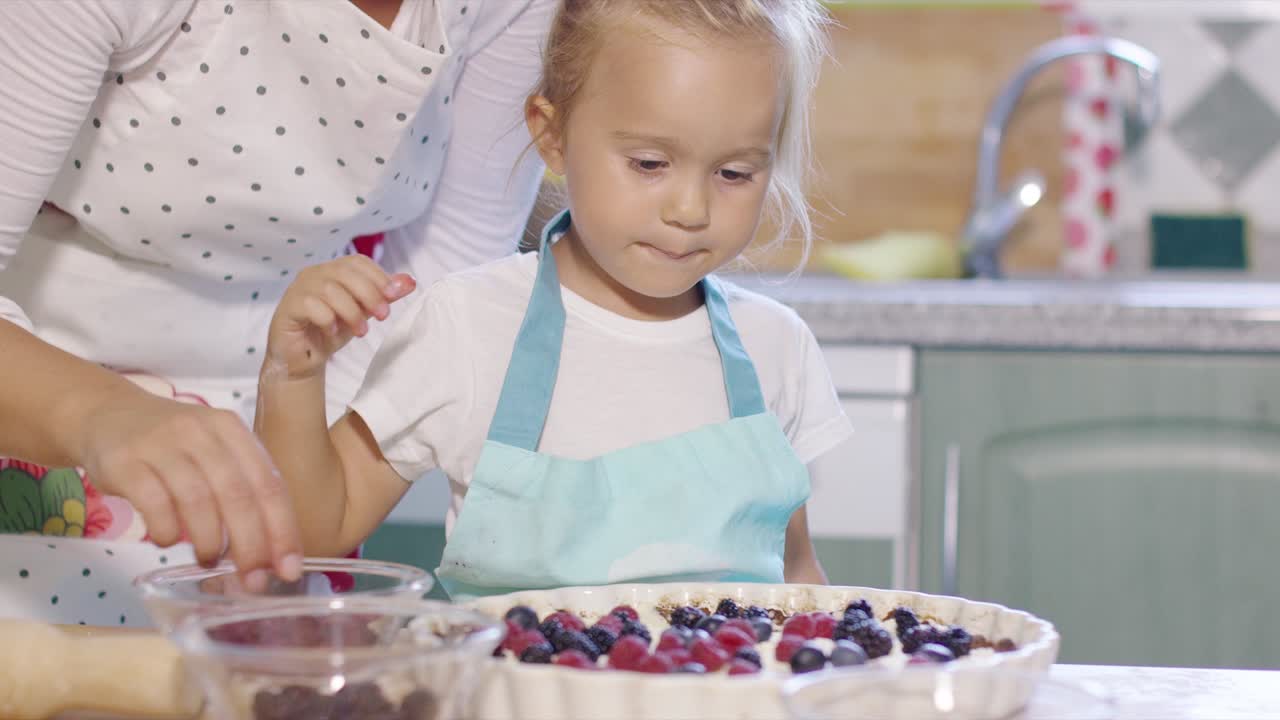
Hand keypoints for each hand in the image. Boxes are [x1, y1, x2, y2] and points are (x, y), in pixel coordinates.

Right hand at [78, 391, 302, 589]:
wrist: (107, 415)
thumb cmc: (172, 445)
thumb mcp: (213, 451)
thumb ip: (240, 489)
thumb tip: (269, 553)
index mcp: (232, 430)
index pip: (269, 484)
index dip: (282, 530)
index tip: (289, 568)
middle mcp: (201, 432)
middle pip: (237, 494)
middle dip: (251, 544)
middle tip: (253, 579)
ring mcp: (161, 444)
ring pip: (198, 499)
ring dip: (209, 540)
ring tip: (210, 560)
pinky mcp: (125, 461)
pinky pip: (153, 502)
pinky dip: (166, 530)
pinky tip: (167, 541)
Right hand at [266, 256, 414, 380]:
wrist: (305, 359)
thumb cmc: (332, 331)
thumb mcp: (364, 313)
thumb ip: (384, 296)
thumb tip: (409, 282)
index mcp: (333, 270)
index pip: (358, 262)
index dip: (378, 276)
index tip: (394, 296)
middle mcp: (314, 274)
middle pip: (345, 273)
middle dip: (369, 294)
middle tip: (383, 316)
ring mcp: (298, 289)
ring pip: (330, 289)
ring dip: (351, 312)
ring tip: (361, 331)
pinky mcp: (288, 307)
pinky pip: (310, 305)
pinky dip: (327, 319)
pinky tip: (333, 331)